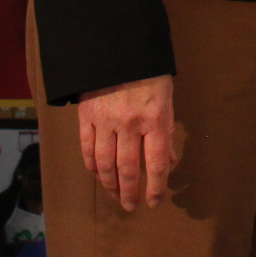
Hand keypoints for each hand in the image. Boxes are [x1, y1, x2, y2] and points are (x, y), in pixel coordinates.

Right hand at [77, 73, 176, 210]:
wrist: (119, 49)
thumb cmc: (149, 73)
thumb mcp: (167, 99)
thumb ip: (166, 130)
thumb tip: (169, 161)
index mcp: (155, 118)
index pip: (155, 162)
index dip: (155, 186)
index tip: (154, 202)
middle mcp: (130, 124)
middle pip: (128, 168)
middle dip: (130, 192)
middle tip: (131, 206)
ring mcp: (106, 121)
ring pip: (105, 163)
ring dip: (110, 184)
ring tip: (115, 196)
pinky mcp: (87, 117)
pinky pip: (88, 149)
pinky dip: (92, 166)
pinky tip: (97, 175)